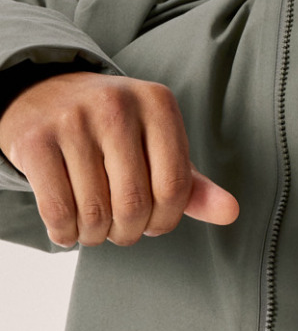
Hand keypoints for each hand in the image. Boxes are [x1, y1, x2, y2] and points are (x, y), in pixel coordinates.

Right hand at [0, 69, 239, 246]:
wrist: (46, 95)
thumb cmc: (115, 132)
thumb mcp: (158, 147)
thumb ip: (193, 185)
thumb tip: (230, 212)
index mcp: (157, 104)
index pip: (175, 187)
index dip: (166, 221)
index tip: (153, 223)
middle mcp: (115, 105)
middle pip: (134, 203)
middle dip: (129, 232)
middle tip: (122, 230)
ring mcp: (71, 119)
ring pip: (94, 211)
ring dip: (96, 235)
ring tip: (95, 227)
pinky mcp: (34, 140)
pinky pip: (58, 210)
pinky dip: (65, 234)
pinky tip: (68, 229)